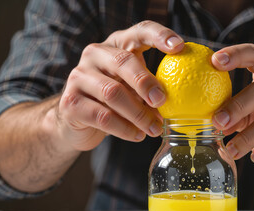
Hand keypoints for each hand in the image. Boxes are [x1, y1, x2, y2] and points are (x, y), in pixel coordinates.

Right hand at [58, 21, 183, 150]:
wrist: (76, 121)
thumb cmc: (114, 101)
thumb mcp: (133, 88)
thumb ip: (151, 88)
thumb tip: (183, 99)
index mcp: (116, 45)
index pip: (139, 31)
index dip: (160, 35)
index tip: (179, 47)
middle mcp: (95, 54)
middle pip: (123, 61)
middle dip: (146, 82)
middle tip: (163, 101)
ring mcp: (79, 76)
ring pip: (113, 93)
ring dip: (139, 114)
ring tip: (154, 129)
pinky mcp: (70, 102)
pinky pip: (103, 116)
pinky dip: (124, 128)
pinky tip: (137, 136)